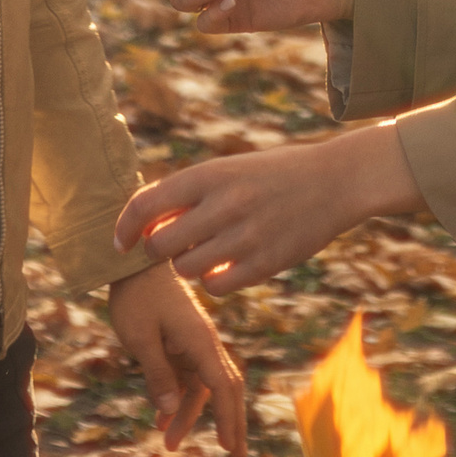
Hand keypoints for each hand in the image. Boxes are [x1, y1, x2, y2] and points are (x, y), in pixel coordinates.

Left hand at [107, 264, 248, 456]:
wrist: (132, 262)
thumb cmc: (136, 296)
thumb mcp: (140, 338)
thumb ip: (157, 374)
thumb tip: (170, 410)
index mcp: (199, 341)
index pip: (222, 387)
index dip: (228, 419)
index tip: (230, 448)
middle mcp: (204, 343)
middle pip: (224, 388)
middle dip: (228, 422)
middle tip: (234, 455)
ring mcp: (193, 342)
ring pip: (201, 386)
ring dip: (189, 415)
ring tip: (169, 444)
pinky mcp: (180, 341)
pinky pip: (186, 376)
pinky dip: (177, 398)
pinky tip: (161, 418)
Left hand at [116, 125, 422, 292]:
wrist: (335, 181)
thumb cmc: (274, 174)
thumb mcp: (230, 170)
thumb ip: (190, 194)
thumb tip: (146, 225)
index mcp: (210, 174)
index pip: (145, 205)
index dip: (124, 228)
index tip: (120, 243)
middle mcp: (223, 204)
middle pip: (160, 244)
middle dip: (159, 250)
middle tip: (172, 247)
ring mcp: (244, 236)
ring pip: (186, 269)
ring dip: (188, 266)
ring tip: (206, 252)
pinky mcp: (264, 263)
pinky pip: (216, 286)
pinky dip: (214, 281)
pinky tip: (227, 266)